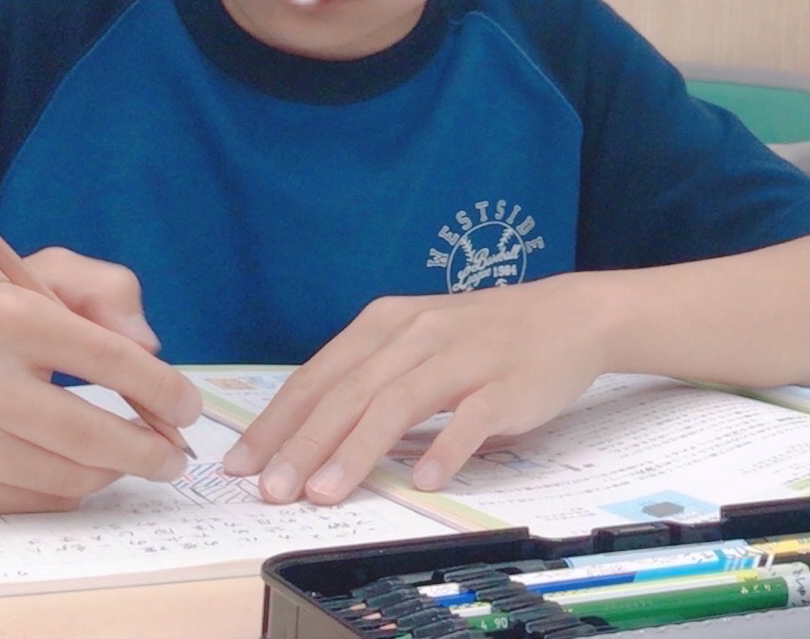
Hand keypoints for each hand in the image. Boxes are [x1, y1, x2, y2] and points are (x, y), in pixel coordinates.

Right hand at [0, 247, 201, 514]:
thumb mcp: (35, 272)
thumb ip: (106, 288)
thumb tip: (150, 347)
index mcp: (7, 318)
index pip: (108, 358)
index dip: (162, 388)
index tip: (189, 406)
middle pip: (91, 435)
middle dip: (150, 450)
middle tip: (176, 453)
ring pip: (72, 476)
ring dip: (118, 470)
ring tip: (137, 455)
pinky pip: (41, 500)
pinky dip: (76, 486)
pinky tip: (85, 464)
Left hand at [222, 280, 610, 505]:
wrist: (567, 316)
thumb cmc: (481, 337)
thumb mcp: (416, 341)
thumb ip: (369, 378)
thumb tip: (307, 434)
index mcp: (386, 323)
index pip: (319, 376)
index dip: (278, 422)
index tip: (242, 465)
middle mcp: (417, 333)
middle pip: (349, 392)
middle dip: (303, 444)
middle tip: (272, 491)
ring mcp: (463, 357)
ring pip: (398, 403)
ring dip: (357, 451)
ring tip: (325, 494)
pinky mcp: (505, 383)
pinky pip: (471, 418)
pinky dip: (445, 447)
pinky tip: (423, 479)